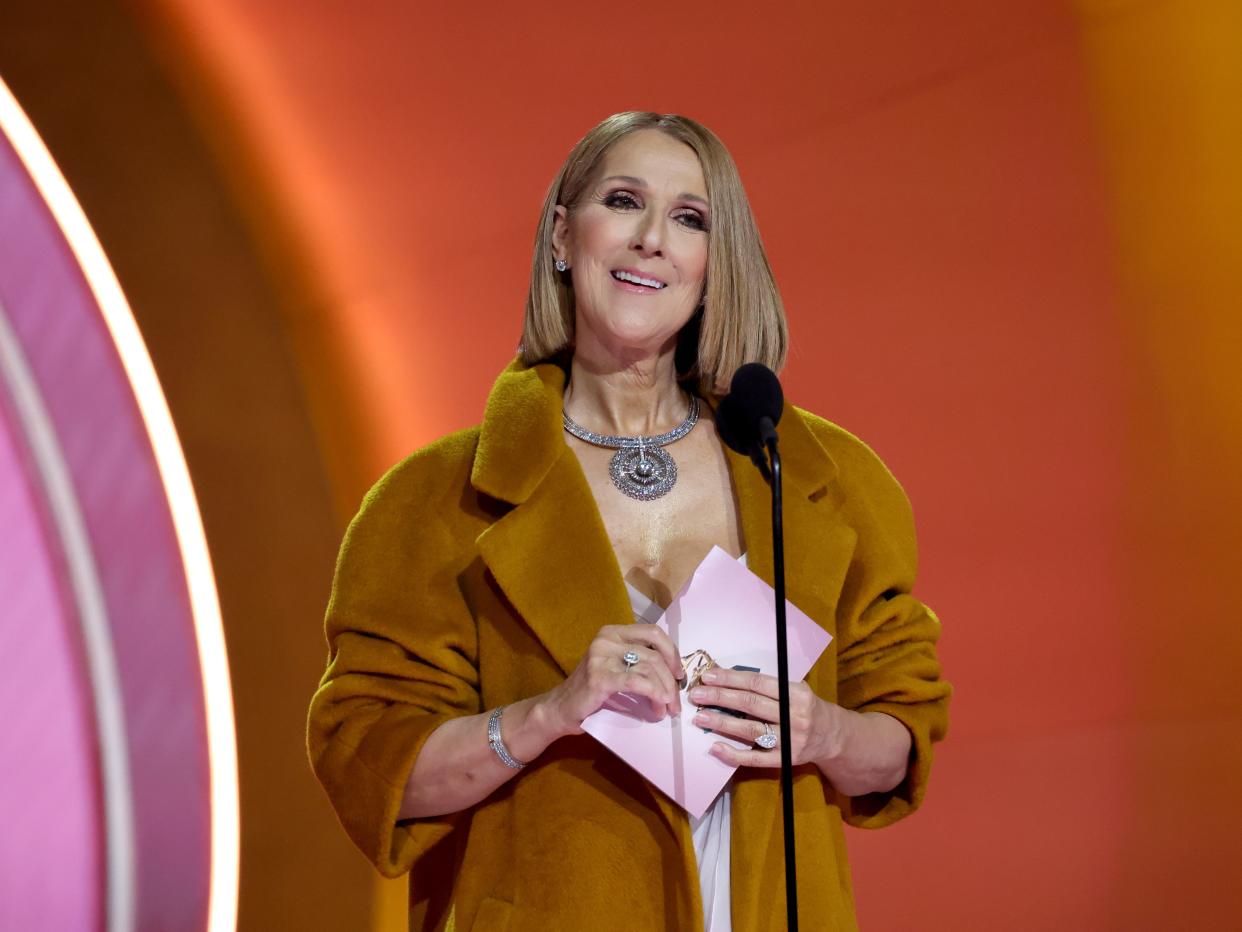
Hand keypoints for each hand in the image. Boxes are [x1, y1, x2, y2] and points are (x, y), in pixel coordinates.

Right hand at [539, 625, 684, 737]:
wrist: (561, 709)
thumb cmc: (592, 691)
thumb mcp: (616, 667)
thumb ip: (638, 661)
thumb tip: (675, 672)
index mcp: (613, 632)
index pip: (653, 632)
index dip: (672, 652)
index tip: (679, 674)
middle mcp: (607, 638)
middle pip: (654, 654)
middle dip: (671, 680)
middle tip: (675, 702)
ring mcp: (601, 656)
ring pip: (649, 668)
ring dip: (665, 692)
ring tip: (667, 710)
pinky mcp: (599, 677)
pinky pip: (636, 682)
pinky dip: (653, 694)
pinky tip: (658, 706)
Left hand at [687, 668, 840, 767]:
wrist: (834, 737)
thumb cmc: (807, 708)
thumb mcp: (796, 690)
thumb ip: (770, 686)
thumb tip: (729, 679)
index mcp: (796, 694)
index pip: (758, 683)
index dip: (731, 679)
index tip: (708, 676)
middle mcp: (794, 716)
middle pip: (750, 704)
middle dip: (720, 698)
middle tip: (696, 695)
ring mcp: (790, 740)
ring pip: (750, 729)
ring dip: (722, 723)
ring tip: (700, 717)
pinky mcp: (785, 760)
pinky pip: (756, 758)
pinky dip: (734, 754)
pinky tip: (715, 747)